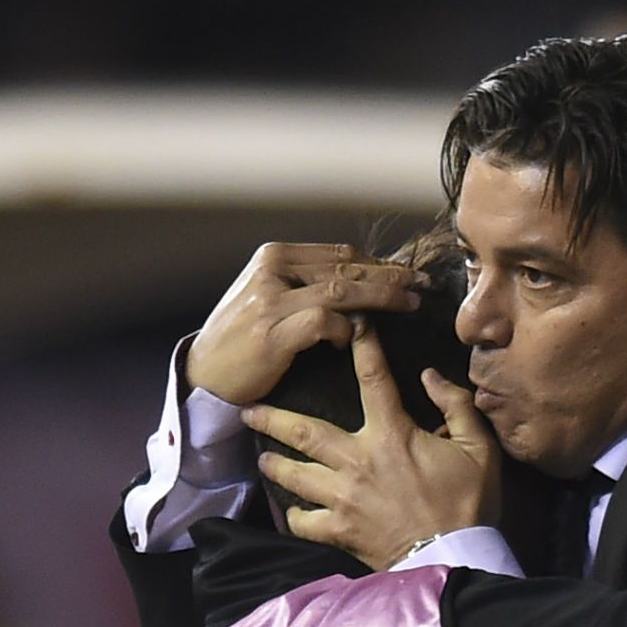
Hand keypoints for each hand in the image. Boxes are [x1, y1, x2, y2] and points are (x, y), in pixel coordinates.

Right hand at [186, 242, 429, 403]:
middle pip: (347, 267)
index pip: (339, 253)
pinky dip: (344, 330)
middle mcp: (273, 270)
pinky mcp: (272, 331)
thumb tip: (362, 280)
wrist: (205, 374)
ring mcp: (271, 300)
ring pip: (342, 289)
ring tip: (410, 304)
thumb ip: (307, 284)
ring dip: (382, 297)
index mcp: (274, 256)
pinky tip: (350, 339)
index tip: (408, 273)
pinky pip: (324, 321)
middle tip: (422, 285)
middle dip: (390, 276)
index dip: (379, 262)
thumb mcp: (271, 297)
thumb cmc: (243, 339)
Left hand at [244, 322, 500, 569]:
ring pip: (295, 475)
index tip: (351, 325)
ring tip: (261, 457)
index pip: (373, 379)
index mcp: (392, 435)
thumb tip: (431, 375)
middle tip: (248, 409)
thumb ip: (455, 406)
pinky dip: (295, 516)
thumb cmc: (468, 502)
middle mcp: (357, 461)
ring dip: (275, 464)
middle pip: (304, 431)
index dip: (362, 347)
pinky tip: (293, 511)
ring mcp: (343, 498)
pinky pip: (305, 522)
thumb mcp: (478, 449)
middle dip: (273, 418)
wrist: (454, 557)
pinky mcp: (339, 530)